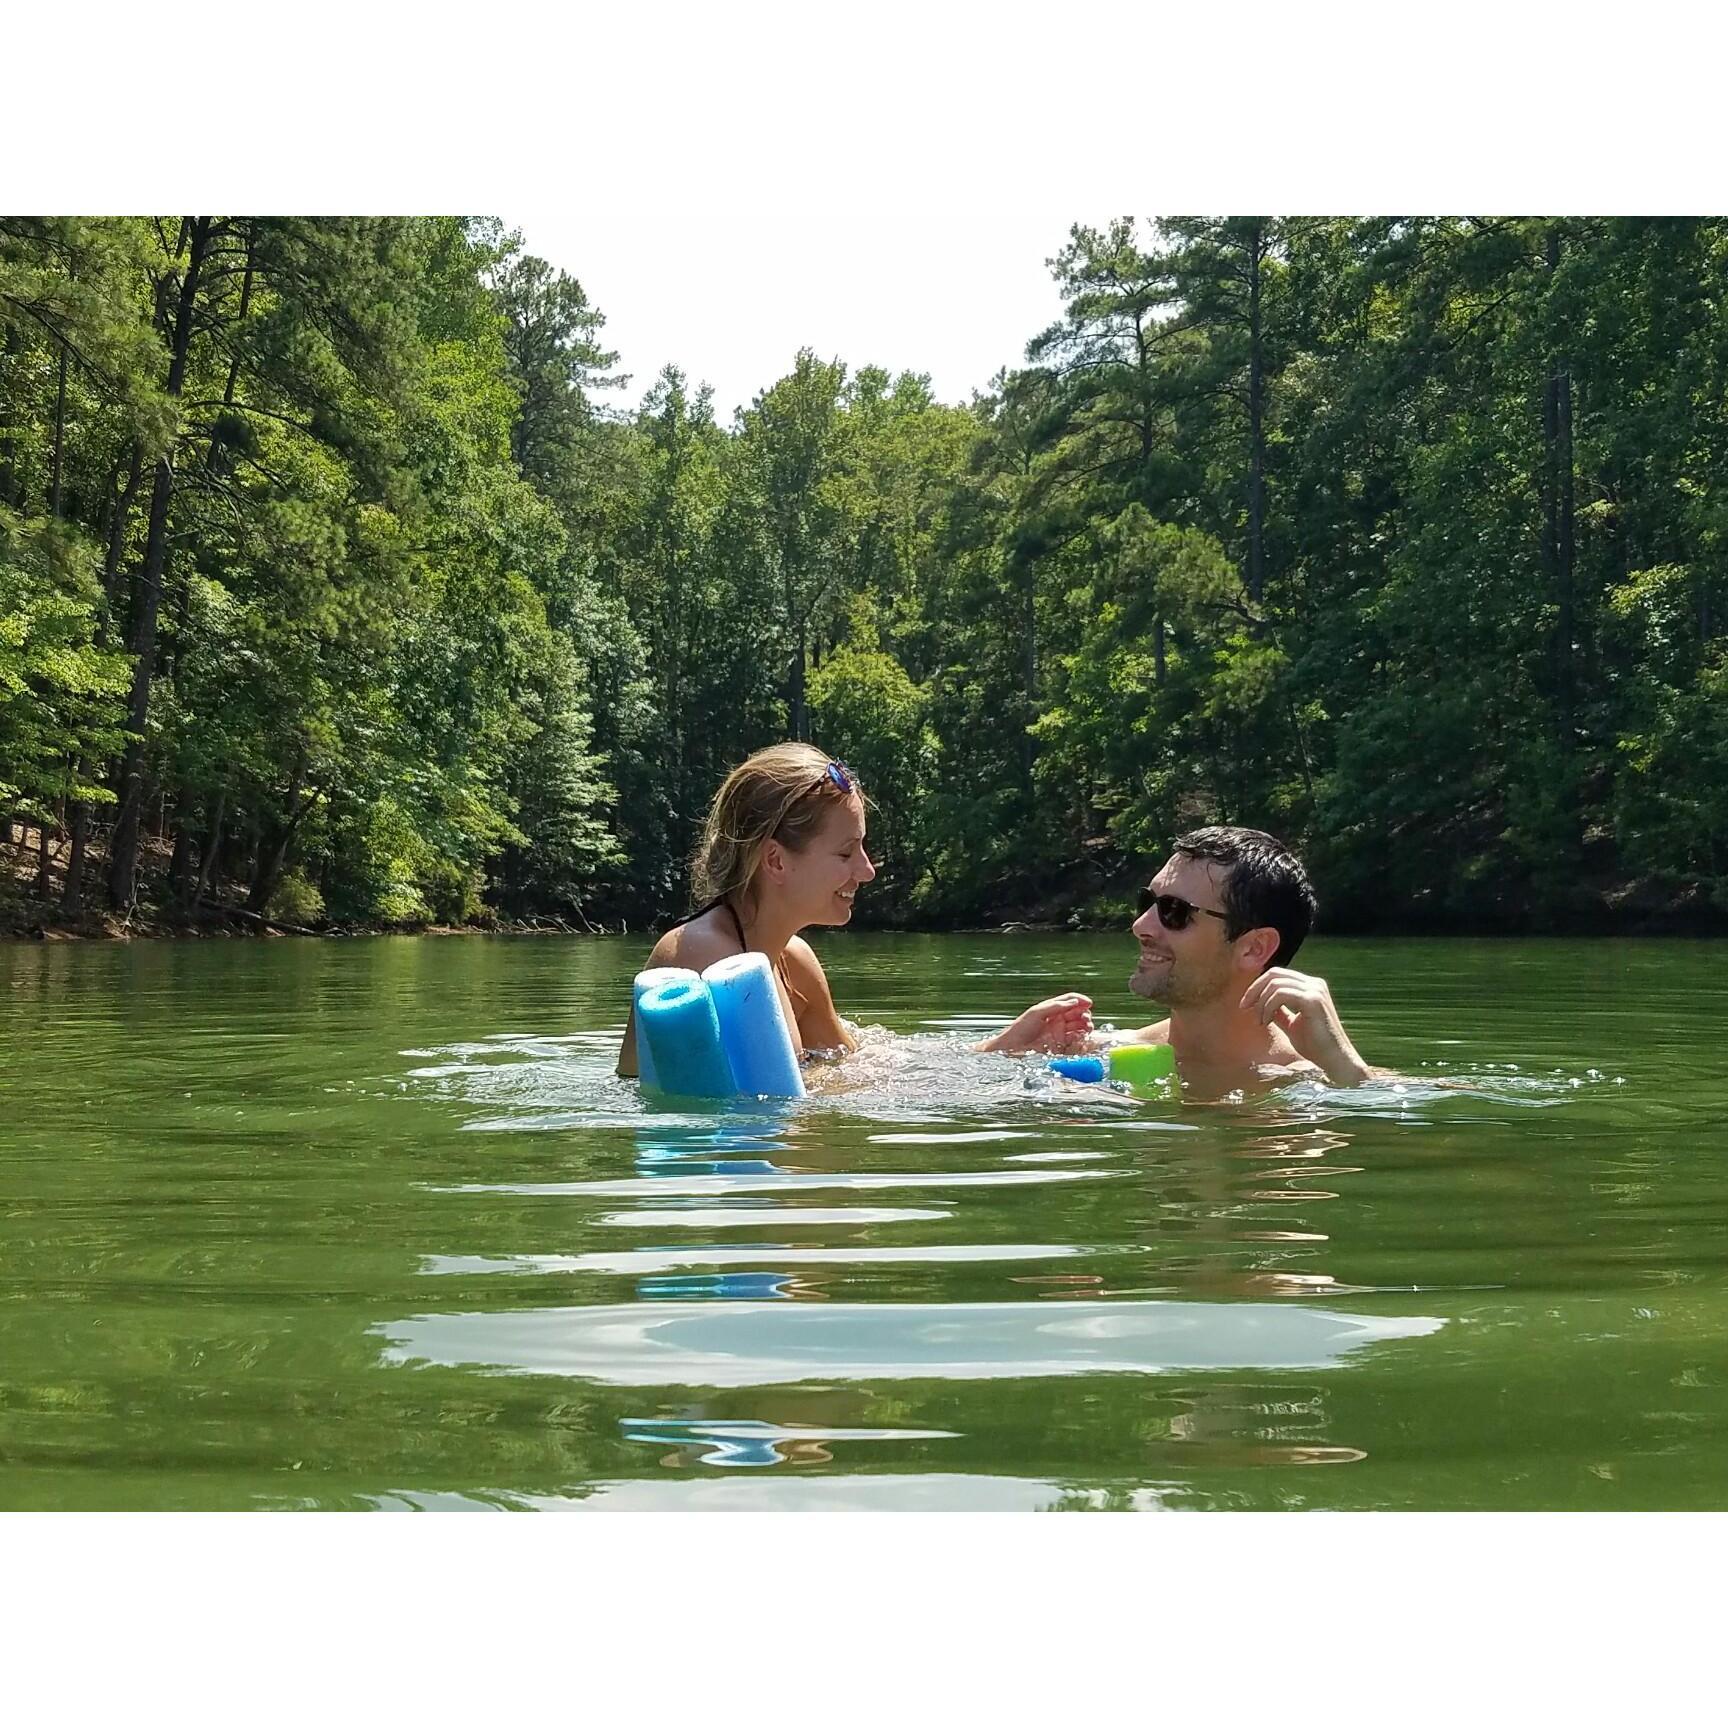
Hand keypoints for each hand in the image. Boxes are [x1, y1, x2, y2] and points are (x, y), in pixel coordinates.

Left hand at [980, 993, 1093, 1054]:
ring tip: (1087, 1027)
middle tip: (1086, 1017)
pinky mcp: (1061, 1046)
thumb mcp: (1036, 1012)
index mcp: (1051, 1009)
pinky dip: (1083, 1038)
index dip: (1080, 1000)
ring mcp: (1059, 1032)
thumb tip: (1074, 1002)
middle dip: (1085, 1013)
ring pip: (1079, 1026)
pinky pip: (1075, 1040)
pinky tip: (1085, 1036)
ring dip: (1086, 1025)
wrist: (1012, 1048)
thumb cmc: (1020, 1028)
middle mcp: (1057, 1020)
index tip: (1089, 1003)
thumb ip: (1055, 1006)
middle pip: (1077, 1013)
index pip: (1070, 1001)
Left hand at [1239, 968, 1369, 1085]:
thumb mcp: (1290, 1024)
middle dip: (1254, 990)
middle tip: (1244, 1007)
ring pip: (1275, 984)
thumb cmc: (1313, 1045)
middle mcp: (1314, 984)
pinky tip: (1267, 1022)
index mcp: (1310, 986)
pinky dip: (1268, 1007)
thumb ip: (1278, 1011)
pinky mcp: (1312, 1000)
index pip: (1278, 975)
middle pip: (1274, 974)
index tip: (1245, 1005)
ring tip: (1261, 1021)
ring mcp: (1315, 990)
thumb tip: (1258, 1002)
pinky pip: (1280, 994)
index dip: (1258, 986)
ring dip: (1261, 1003)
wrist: (1333, 1060)